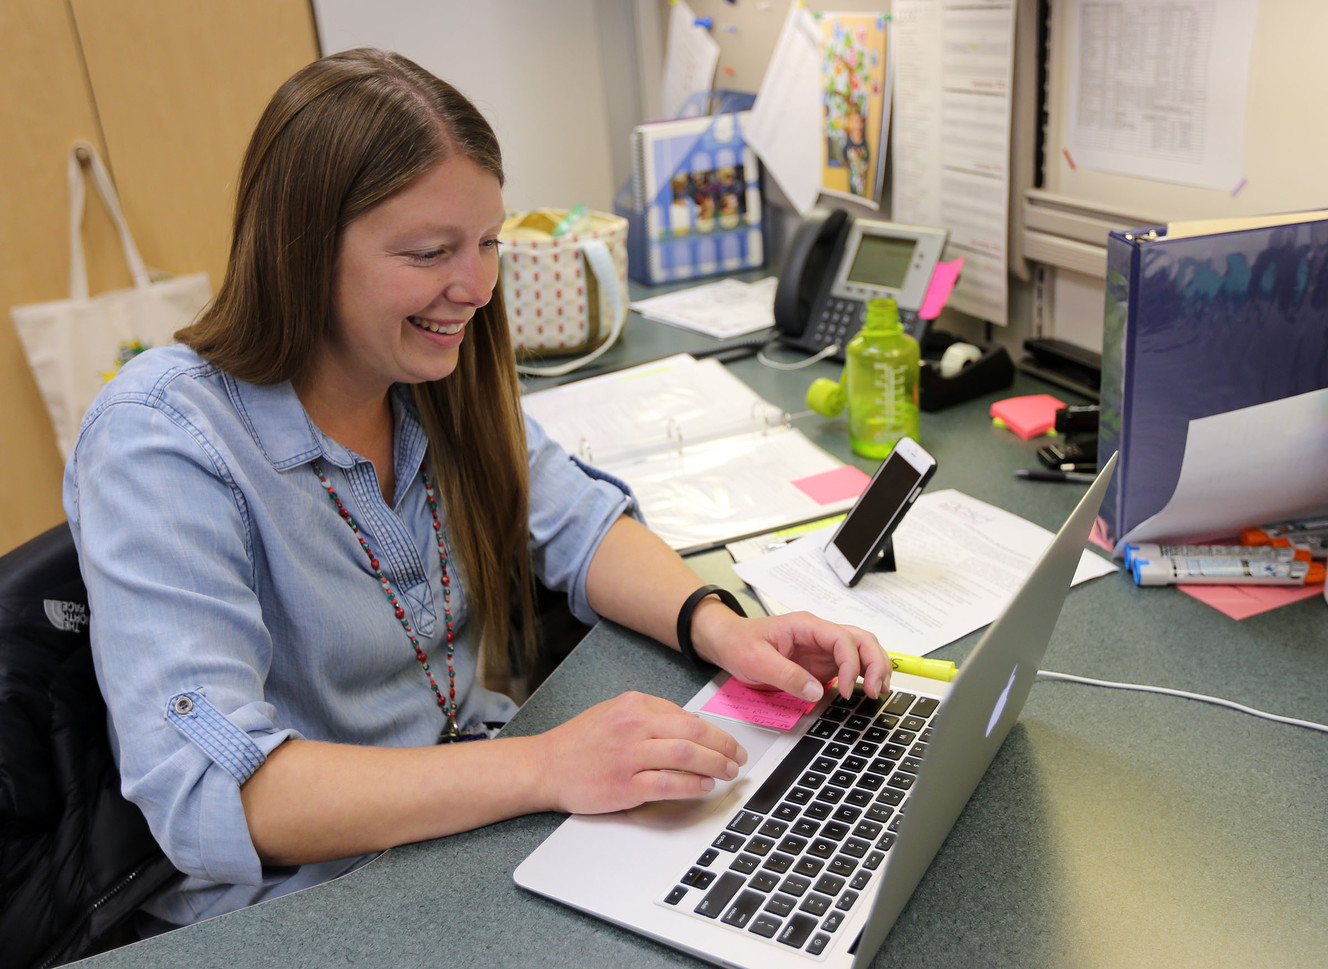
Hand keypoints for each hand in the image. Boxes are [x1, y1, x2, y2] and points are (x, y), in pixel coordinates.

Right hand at [532, 691, 747, 814]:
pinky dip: (692, 785)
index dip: (715, 732)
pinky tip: (704, 786)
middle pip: (695, 734)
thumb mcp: (614, 712)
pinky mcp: (624, 786)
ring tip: (728, 772)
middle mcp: (633, 726)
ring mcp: (629, 757)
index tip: (728, 743)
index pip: (687, 716)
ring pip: (687, 756)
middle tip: (739, 758)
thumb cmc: (579, 742)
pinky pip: (668, 784)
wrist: (543, 767)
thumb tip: (692, 725)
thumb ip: (651, 715)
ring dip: (716, 765)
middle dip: (725, 747)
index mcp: (634, 704)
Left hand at [690, 602, 889, 702]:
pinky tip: (868, 689)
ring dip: (875, 667)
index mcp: (805, 626)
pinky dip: (864, 675)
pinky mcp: (821, 663)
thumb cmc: (739, 643)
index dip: (852, 664)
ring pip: (861, 650)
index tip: (847, 689)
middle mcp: (819, 634)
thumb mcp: (756, 660)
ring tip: (879, 689)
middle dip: (875, 662)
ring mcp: (822, 648)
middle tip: (876, 689)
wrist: (727, 642)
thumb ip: (786, 676)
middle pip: (862, 639)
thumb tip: (816, 691)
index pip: (842, 638)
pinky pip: (850, 665)